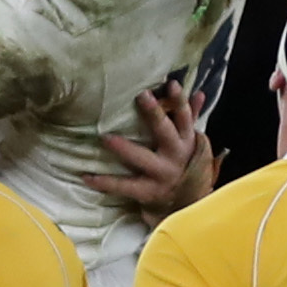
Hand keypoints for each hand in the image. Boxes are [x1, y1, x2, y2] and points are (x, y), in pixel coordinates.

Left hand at [91, 81, 217, 212]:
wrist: (188, 202)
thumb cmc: (183, 163)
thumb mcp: (190, 142)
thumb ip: (191, 117)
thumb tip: (200, 93)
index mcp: (186, 141)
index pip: (184, 117)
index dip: (179, 100)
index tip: (171, 84)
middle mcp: (175, 155)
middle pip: (166, 132)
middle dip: (155, 114)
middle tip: (142, 96)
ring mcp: (161, 174)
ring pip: (141, 158)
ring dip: (124, 148)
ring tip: (106, 137)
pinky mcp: (148, 192)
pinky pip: (124, 186)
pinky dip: (105, 182)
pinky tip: (86, 176)